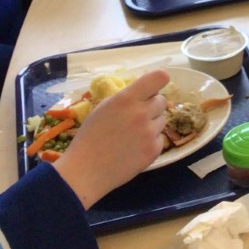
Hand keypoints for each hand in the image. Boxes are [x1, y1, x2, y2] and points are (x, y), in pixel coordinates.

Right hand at [52, 69, 169, 208]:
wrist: (86, 170)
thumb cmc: (90, 136)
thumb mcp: (104, 108)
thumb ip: (126, 98)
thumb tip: (144, 93)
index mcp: (127, 99)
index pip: (158, 78)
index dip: (159, 80)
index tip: (155, 87)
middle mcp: (141, 113)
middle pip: (162, 100)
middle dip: (152, 106)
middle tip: (137, 117)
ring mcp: (149, 132)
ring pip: (162, 120)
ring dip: (152, 124)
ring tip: (132, 135)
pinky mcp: (154, 150)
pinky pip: (160, 139)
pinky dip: (151, 142)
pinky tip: (135, 148)